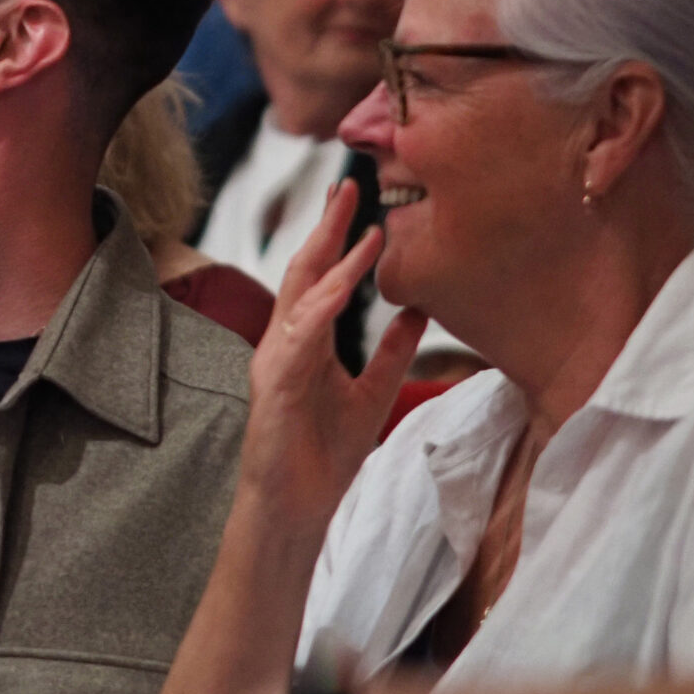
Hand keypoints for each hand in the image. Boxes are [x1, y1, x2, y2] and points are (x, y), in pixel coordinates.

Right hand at [239, 179, 426, 532]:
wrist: (295, 508)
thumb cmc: (323, 456)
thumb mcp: (371, 395)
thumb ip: (389, 355)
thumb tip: (417, 314)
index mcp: (303, 342)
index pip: (318, 279)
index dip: (337, 241)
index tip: (359, 205)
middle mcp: (284, 341)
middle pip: (303, 270)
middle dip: (325, 228)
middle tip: (346, 186)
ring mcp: (276, 359)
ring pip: (301, 293)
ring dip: (328, 255)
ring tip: (356, 224)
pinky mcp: (276, 382)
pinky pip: (302, 334)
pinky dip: (324, 304)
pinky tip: (344, 283)